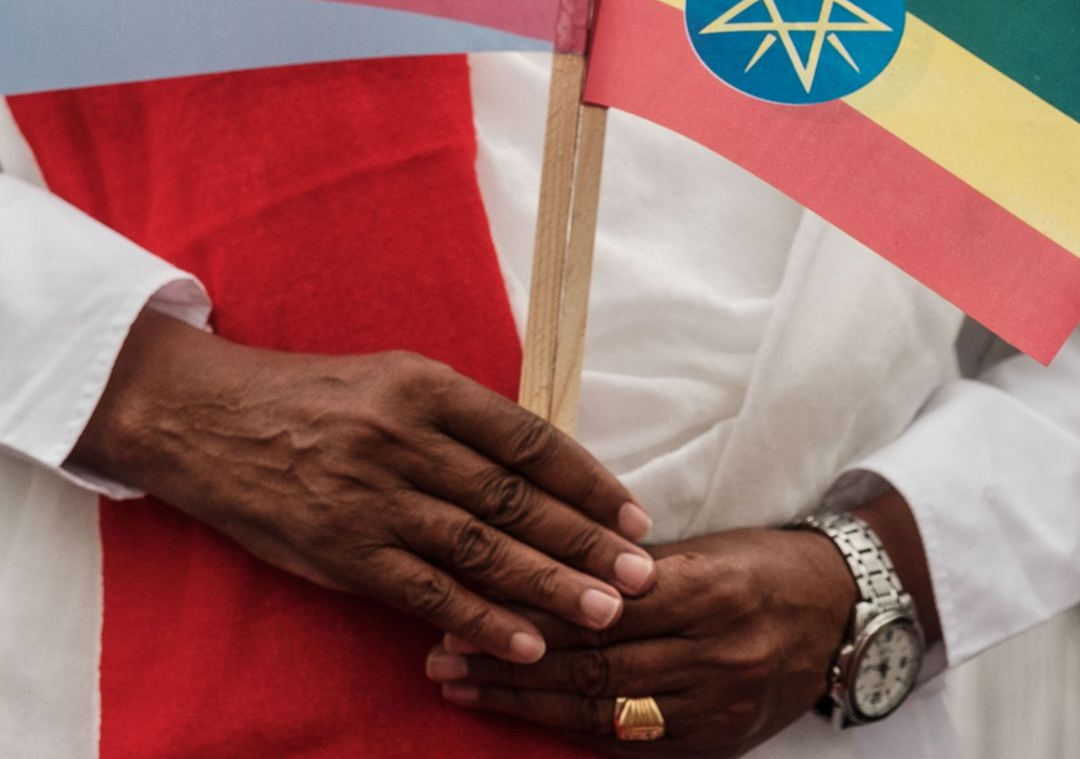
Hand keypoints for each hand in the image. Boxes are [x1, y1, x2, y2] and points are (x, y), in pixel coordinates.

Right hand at [71, 310, 656, 663]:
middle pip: (515, 498)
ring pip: (480, 547)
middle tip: (642, 572)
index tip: (632, 512)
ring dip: (548, 584)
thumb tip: (537, 464)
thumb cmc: (313, 395)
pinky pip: (424, 591)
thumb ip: (459, 417)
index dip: (587, 479)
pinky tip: (526, 642)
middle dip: (585, 539)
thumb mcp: (391, 377)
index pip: (528, 439)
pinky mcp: (342, 550)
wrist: (211, 418)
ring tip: (607, 610)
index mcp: (426, 386)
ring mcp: (372, 497)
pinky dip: (479, 619)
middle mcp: (405, 440)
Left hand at [427, 527, 855, 755]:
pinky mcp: (720, 742)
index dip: (528, 611)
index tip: (466, 607)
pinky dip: (574, 730)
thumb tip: (545, 569)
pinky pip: (633, 743)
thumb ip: (631, 568)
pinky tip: (525, 719)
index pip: (599, 606)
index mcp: (709, 589)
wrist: (841, 612)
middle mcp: (714, 654)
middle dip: (508, 664)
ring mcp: (718, 706)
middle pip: (591, 664)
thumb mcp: (704, 546)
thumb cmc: (762, 562)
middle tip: (442, 656)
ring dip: (525, 703)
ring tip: (463, 688)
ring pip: (602, 710)